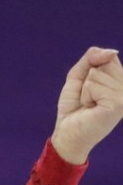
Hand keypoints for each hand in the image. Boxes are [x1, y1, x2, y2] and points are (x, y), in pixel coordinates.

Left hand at [52, 46, 122, 163]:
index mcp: (122, 80)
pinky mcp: (118, 105)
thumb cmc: (74, 106)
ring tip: (90, 104)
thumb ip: (92, 58)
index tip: (89, 89)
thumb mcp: (79, 76)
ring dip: (85, 90)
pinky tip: (91, 108)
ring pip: (96, 75)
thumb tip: (112, 52)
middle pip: (103, 64)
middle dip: (87, 80)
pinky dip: (86, 96)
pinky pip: (94, 86)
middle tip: (88, 98)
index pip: (108, 57)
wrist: (67, 132)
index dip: (90, 71)